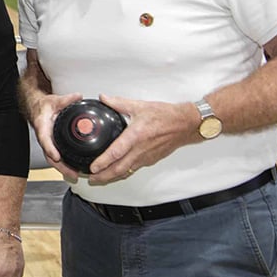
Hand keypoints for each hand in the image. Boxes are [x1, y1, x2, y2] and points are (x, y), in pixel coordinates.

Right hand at [24, 89, 83, 180]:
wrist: (36, 108)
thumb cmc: (43, 106)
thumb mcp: (54, 100)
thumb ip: (67, 99)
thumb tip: (78, 96)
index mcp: (42, 126)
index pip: (45, 139)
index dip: (50, 149)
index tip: (56, 156)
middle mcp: (44, 137)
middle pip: (49, 155)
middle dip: (60, 166)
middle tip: (72, 173)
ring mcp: (48, 143)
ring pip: (52, 159)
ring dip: (62, 168)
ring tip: (74, 175)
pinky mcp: (52, 145)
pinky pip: (56, 156)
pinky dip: (63, 164)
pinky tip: (72, 169)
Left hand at [84, 95, 200, 184]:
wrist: (185, 124)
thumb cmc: (166, 116)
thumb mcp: (139, 106)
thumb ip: (118, 103)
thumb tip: (104, 98)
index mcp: (136, 136)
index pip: (116, 152)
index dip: (103, 162)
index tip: (93, 168)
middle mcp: (140, 149)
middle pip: (119, 168)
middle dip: (104, 176)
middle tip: (91, 178)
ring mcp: (146, 157)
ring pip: (127, 171)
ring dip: (112, 177)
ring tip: (100, 178)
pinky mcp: (151, 160)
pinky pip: (134, 169)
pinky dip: (123, 173)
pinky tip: (117, 172)